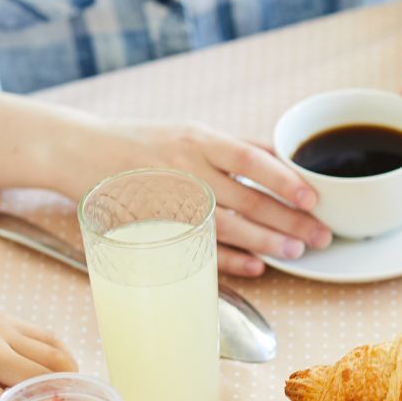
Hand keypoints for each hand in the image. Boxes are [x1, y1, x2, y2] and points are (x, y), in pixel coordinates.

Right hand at [96, 121, 333, 276]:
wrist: (79, 151)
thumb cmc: (144, 143)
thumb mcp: (189, 132)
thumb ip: (234, 147)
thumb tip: (284, 158)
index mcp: (199, 139)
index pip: (250, 159)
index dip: (284, 180)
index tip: (314, 198)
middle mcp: (187, 168)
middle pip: (247, 198)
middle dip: (289, 221)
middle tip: (322, 237)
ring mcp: (170, 200)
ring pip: (227, 226)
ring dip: (266, 243)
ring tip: (297, 253)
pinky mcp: (155, 227)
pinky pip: (198, 248)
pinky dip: (230, 260)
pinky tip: (257, 267)